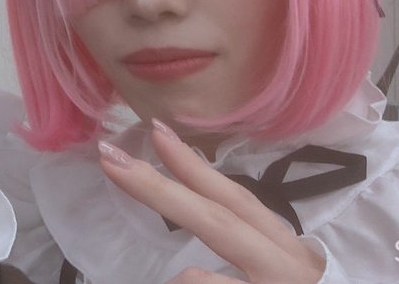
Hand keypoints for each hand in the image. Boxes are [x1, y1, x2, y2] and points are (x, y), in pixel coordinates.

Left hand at [98, 120, 323, 283]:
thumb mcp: (285, 267)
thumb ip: (249, 244)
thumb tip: (193, 227)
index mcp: (289, 253)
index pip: (238, 201)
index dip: (195, 166)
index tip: (154, 130)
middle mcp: (287, 269)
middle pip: (220, 222)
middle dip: (160, 189)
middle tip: (110, 159)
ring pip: (210, 280)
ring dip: (186, 279)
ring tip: (177, 276)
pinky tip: (192, 281)